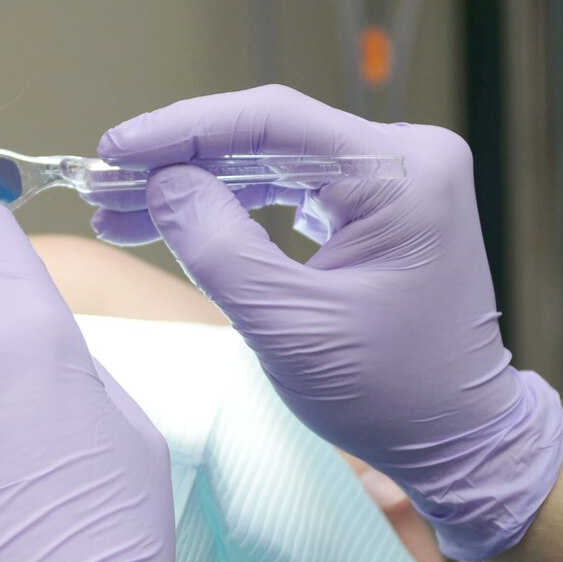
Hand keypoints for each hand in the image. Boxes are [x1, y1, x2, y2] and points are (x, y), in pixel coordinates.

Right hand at [94, 86, 562, 561]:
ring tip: (121, 210)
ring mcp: (396, 179)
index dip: (184, 130)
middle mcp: (408, 158)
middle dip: (181, 161)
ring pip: (273, 161)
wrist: (460, 440)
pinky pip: (291, 187)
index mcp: (403, 173)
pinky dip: (233, 205)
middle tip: (103, 183)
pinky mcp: (379, 205)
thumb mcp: (289, 327)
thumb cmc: (391, 393)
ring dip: (199, 184)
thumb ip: (219, 248)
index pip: (274, 121)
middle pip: (269, 136)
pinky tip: (173, 219)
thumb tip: (163, 184)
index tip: (115, 147)